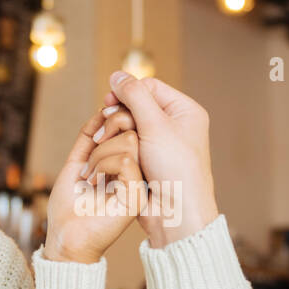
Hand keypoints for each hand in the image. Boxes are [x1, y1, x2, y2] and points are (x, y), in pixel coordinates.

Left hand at [43, 106, 146, 262]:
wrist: (66, 237)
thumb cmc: (70, 207)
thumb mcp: (77, 162)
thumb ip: (89, 138)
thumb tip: (101, 111)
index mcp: (127, 165)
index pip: (130, 127)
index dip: (112, 120)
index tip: (93, 134)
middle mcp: (137, 172)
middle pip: (132, 129)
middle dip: (104, 135)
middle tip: (87, 160)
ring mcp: (139, 183)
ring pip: (130, 141)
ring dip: (100, 154)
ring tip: (88, 176)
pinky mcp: (137, 195)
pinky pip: (126, 161)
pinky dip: (104, 164)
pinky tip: (93, 182)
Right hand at [92, 70, 217, 247]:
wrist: (177, 213)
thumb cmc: (175, 169)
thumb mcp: (155, 125)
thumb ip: (135, 96)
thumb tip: (117, 75)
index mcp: (185, 112)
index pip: (150, 87)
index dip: (127, 91)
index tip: (109, 101)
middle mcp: (176, 126)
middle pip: (137, 106)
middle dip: (118, 115)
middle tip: (105, 126)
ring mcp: (161, 145)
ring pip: (128, 127)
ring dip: (114, 133)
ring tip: (103, 142)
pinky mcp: (148, 162)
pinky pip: (126, 146)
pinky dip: (116, 148)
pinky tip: (107, 154)